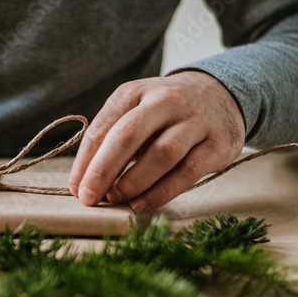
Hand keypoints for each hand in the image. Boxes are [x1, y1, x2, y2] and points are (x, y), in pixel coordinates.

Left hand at [68, 71, 245, 212]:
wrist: (221, 93)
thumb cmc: (165, 111)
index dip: (86, 160)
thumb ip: (111, 139)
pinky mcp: (218, 144)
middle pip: (128, 135)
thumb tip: (85, 182)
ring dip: (134, 181)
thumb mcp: (135, 110)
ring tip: (116, 198)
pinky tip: (142, 204)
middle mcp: (165, 101)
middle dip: (103, 169)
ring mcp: (195, 121)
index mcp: (135, 92)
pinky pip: (187, 172)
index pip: (103, 126)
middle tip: (88, 197)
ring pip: (162, 153)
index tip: (76, 188)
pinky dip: (161, 192)